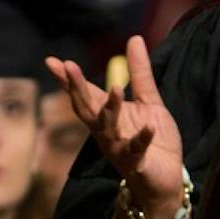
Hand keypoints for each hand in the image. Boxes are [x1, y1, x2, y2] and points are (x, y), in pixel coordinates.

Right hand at [45, 35, 184, 211]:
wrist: (166, 179)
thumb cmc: (154, 140)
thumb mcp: (149, 101)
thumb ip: (140, 73)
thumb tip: (134, 38)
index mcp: (108, 117)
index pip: (86, 95)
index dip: (70, 79)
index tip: (53, 61)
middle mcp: (107, 133)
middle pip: (87, 110)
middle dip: (78, 89)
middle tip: (70, 67)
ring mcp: (120, 149)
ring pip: (107, 130)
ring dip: (109, 110)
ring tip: (114, 88)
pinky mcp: (137, 164)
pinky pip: (136, 151)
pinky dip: (141, 139)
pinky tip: (148, 128)